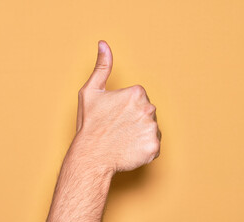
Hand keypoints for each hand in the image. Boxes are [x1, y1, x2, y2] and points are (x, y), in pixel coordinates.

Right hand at [74, 40, 160, 171]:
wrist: (90, 156)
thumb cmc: (90, 125)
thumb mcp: (90, 91)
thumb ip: (102, 67)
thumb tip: (103, 44)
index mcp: (136, 93)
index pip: (140, 99)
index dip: (126, 108)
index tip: (115, 117)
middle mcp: (148, 109)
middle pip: (147, 113)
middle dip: (135, 119)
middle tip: (118, 129)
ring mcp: (152, 129)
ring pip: (151, 129)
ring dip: (140, 134)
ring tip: (123, 140)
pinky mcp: (154, 147)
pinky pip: (153, 145)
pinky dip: (143, 149)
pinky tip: (129, 149)